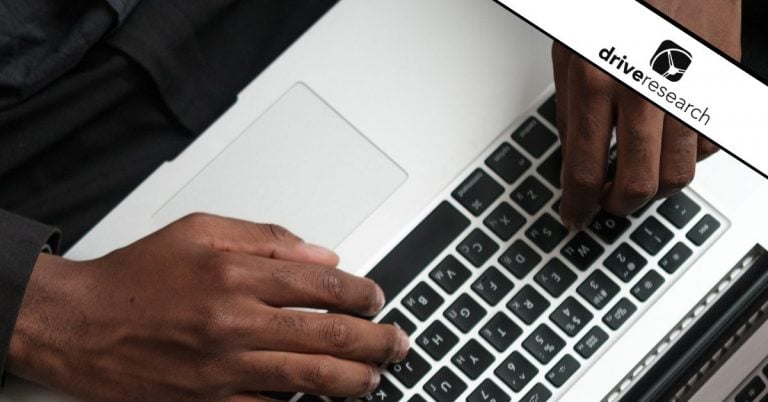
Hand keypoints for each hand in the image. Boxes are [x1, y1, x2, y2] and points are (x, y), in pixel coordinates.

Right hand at [7, 214, 407, 400]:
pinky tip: (323, 399)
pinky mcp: (209, 400)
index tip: (376, 297)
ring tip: (375, 376)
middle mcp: (235, 322)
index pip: (321, 283)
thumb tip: (321, 253)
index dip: (360, 291)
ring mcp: (224, 368)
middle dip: (376, 340)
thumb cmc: (137, 277)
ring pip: (310, 378)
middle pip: (329, 333)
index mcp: (235, 275)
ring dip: (353, 379)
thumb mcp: (200, 231)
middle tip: (399, 343)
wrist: (80, 324)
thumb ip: (266, 239)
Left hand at [553, 0, 740, 227]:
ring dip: (654, 186)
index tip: (574, 217)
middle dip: (618, 205)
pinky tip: (669, 143)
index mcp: (597, 81)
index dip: (578, 203)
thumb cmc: (613, 0)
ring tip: (637, 176)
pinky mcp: (719, 83)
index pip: (584, 168)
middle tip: (607, 202)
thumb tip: (573, 154)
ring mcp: (687, 88)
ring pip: (679, 173)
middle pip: (637, 183)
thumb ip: (571, 106)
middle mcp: (644, 90)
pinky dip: (688, 155)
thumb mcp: (571, 50)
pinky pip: (709, 144)